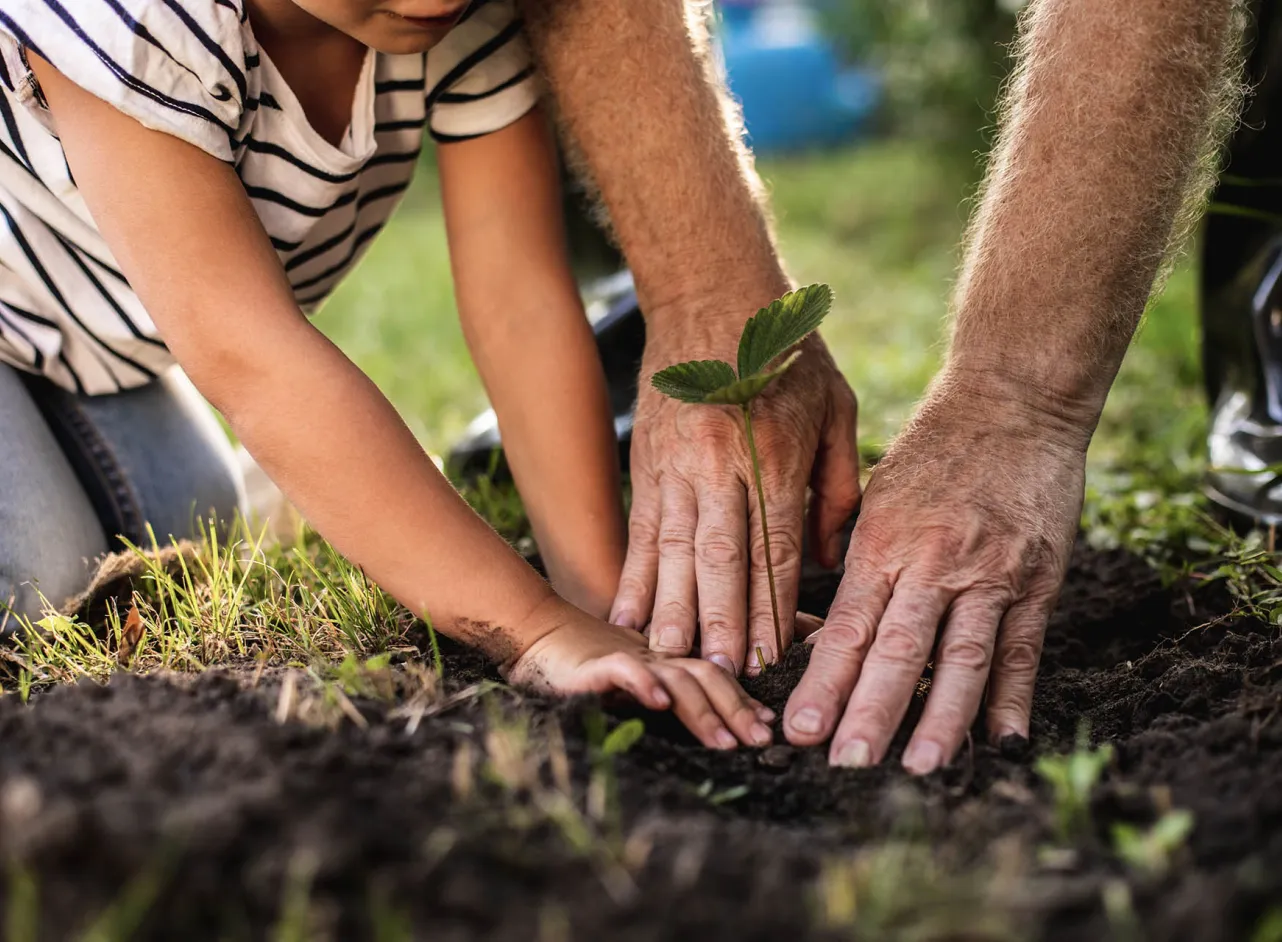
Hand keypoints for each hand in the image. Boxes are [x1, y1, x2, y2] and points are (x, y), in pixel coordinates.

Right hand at [505, 600, 775, 748]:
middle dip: (738, 709)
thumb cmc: (583, 666)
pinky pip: (625, 671)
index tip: (767, 728)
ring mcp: (628, 658)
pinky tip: (660, 703)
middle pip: (707, 675)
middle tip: (761, 740)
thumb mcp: (632, 681)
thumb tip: (695, 722)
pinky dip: (644, 684)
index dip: (743, 699)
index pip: (714, 674)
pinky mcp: (595, 663)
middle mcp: (655, 656)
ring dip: (704, 711)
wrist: (534, 634)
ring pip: (677, 678)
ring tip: (725, 741)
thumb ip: (663, 694)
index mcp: (666, 661)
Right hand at [610, 331, 861, 675]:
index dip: (772, 606)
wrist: (713, 295)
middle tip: (720, 676)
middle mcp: (723, 463)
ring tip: (670, 660)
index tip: (771, 656)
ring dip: (673, 610)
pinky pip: (641, 529)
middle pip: (722, 558)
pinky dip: (635, 576)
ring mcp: (678, 464)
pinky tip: (627, 616)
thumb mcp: (835, 407)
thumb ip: (838, 486)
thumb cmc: (788, 354)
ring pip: (675, 550)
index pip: (775, 546)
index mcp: (776, 453)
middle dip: (721, 623)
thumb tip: (831, 558)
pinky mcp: (647, 462)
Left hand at [783, 374, 1088, 772]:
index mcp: (883, 541)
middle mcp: (934, 561)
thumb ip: (856, 564)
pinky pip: (1023, 648)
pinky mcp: (1038, 578)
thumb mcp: (876, 499)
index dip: (824, 681)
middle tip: (846, 762)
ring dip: (941, 719)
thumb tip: (824, 636)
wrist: (1011, 403)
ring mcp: (991, 573)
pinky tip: (1000, 740)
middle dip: (870, 712)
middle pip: (899, 650)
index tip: (799, 729)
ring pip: (962, 658)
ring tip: (920, 767)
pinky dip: (1013, 697)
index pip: (848, 626)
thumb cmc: (930, 453)